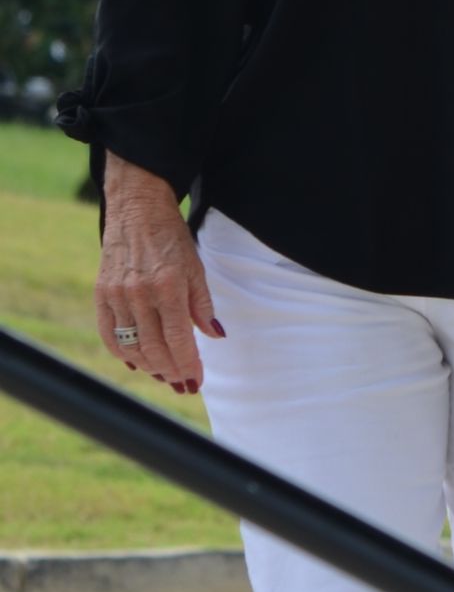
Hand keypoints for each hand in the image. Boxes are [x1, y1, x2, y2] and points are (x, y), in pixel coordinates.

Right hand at [95, 155, 222, 393]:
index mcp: (168, 287)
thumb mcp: (196, 268)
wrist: (136, 209)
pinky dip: (122, 353)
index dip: (188, 365)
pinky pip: (108, 333)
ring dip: (148, 366)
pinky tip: (137, 361)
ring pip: (130, 346)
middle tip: (182, 382)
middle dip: (170, 371)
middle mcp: (139, 293)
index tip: (196, 381)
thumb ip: (203, 305)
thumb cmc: (171, 238)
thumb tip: (215, 336)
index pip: (178, 340)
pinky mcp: (100, 292)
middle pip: (153, 349)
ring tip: (164, 373)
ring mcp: (116, 294)